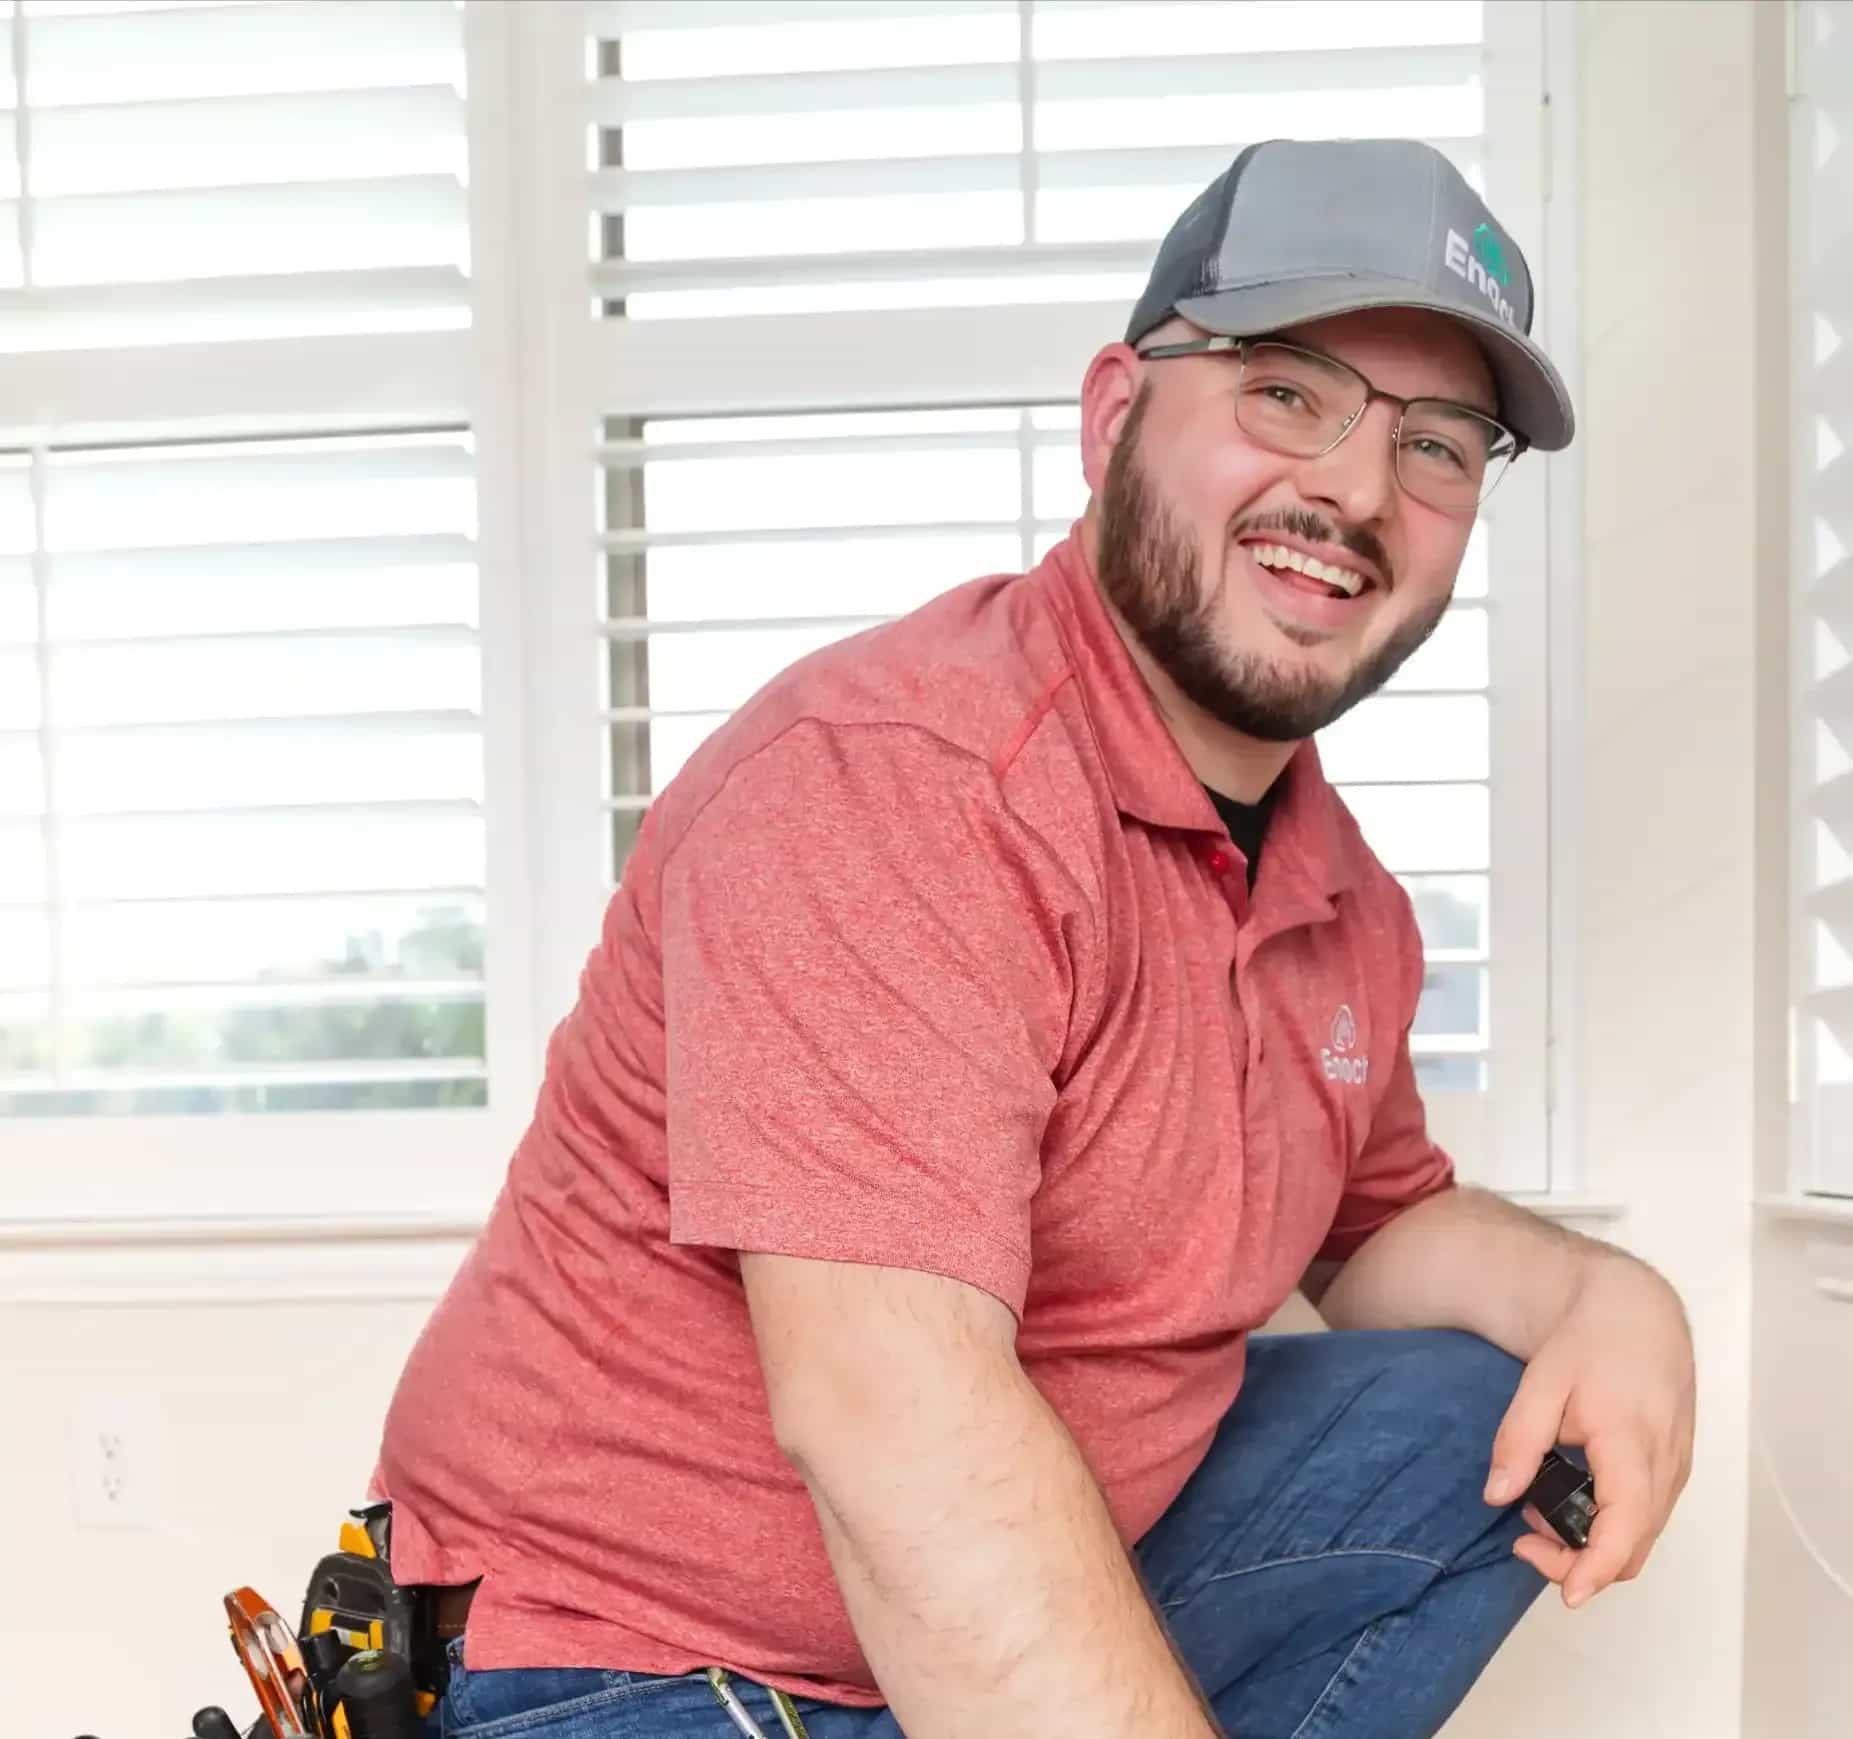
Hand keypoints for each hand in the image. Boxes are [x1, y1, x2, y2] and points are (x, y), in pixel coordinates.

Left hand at [1483, 1252, 1694, 1608]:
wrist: (1638, 1312)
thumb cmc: (1591, 1342)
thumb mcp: (1541, 1381)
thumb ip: (1519, 1439)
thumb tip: (1496, 1496)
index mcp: (1632, 1442)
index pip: (1625, 1526)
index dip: (1596, 1568)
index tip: (1568, 1595)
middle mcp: (1665, 1464)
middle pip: (1633, 1547)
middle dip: (1579, 1562)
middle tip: (1523, 1540)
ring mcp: (1676, 1470)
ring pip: (1642, 1537)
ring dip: (1592, 1544)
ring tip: (1536, 1511)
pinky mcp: (1675, 1470)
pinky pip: (1647, 1517)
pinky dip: (1610, 1525)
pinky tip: (1567, 1498)